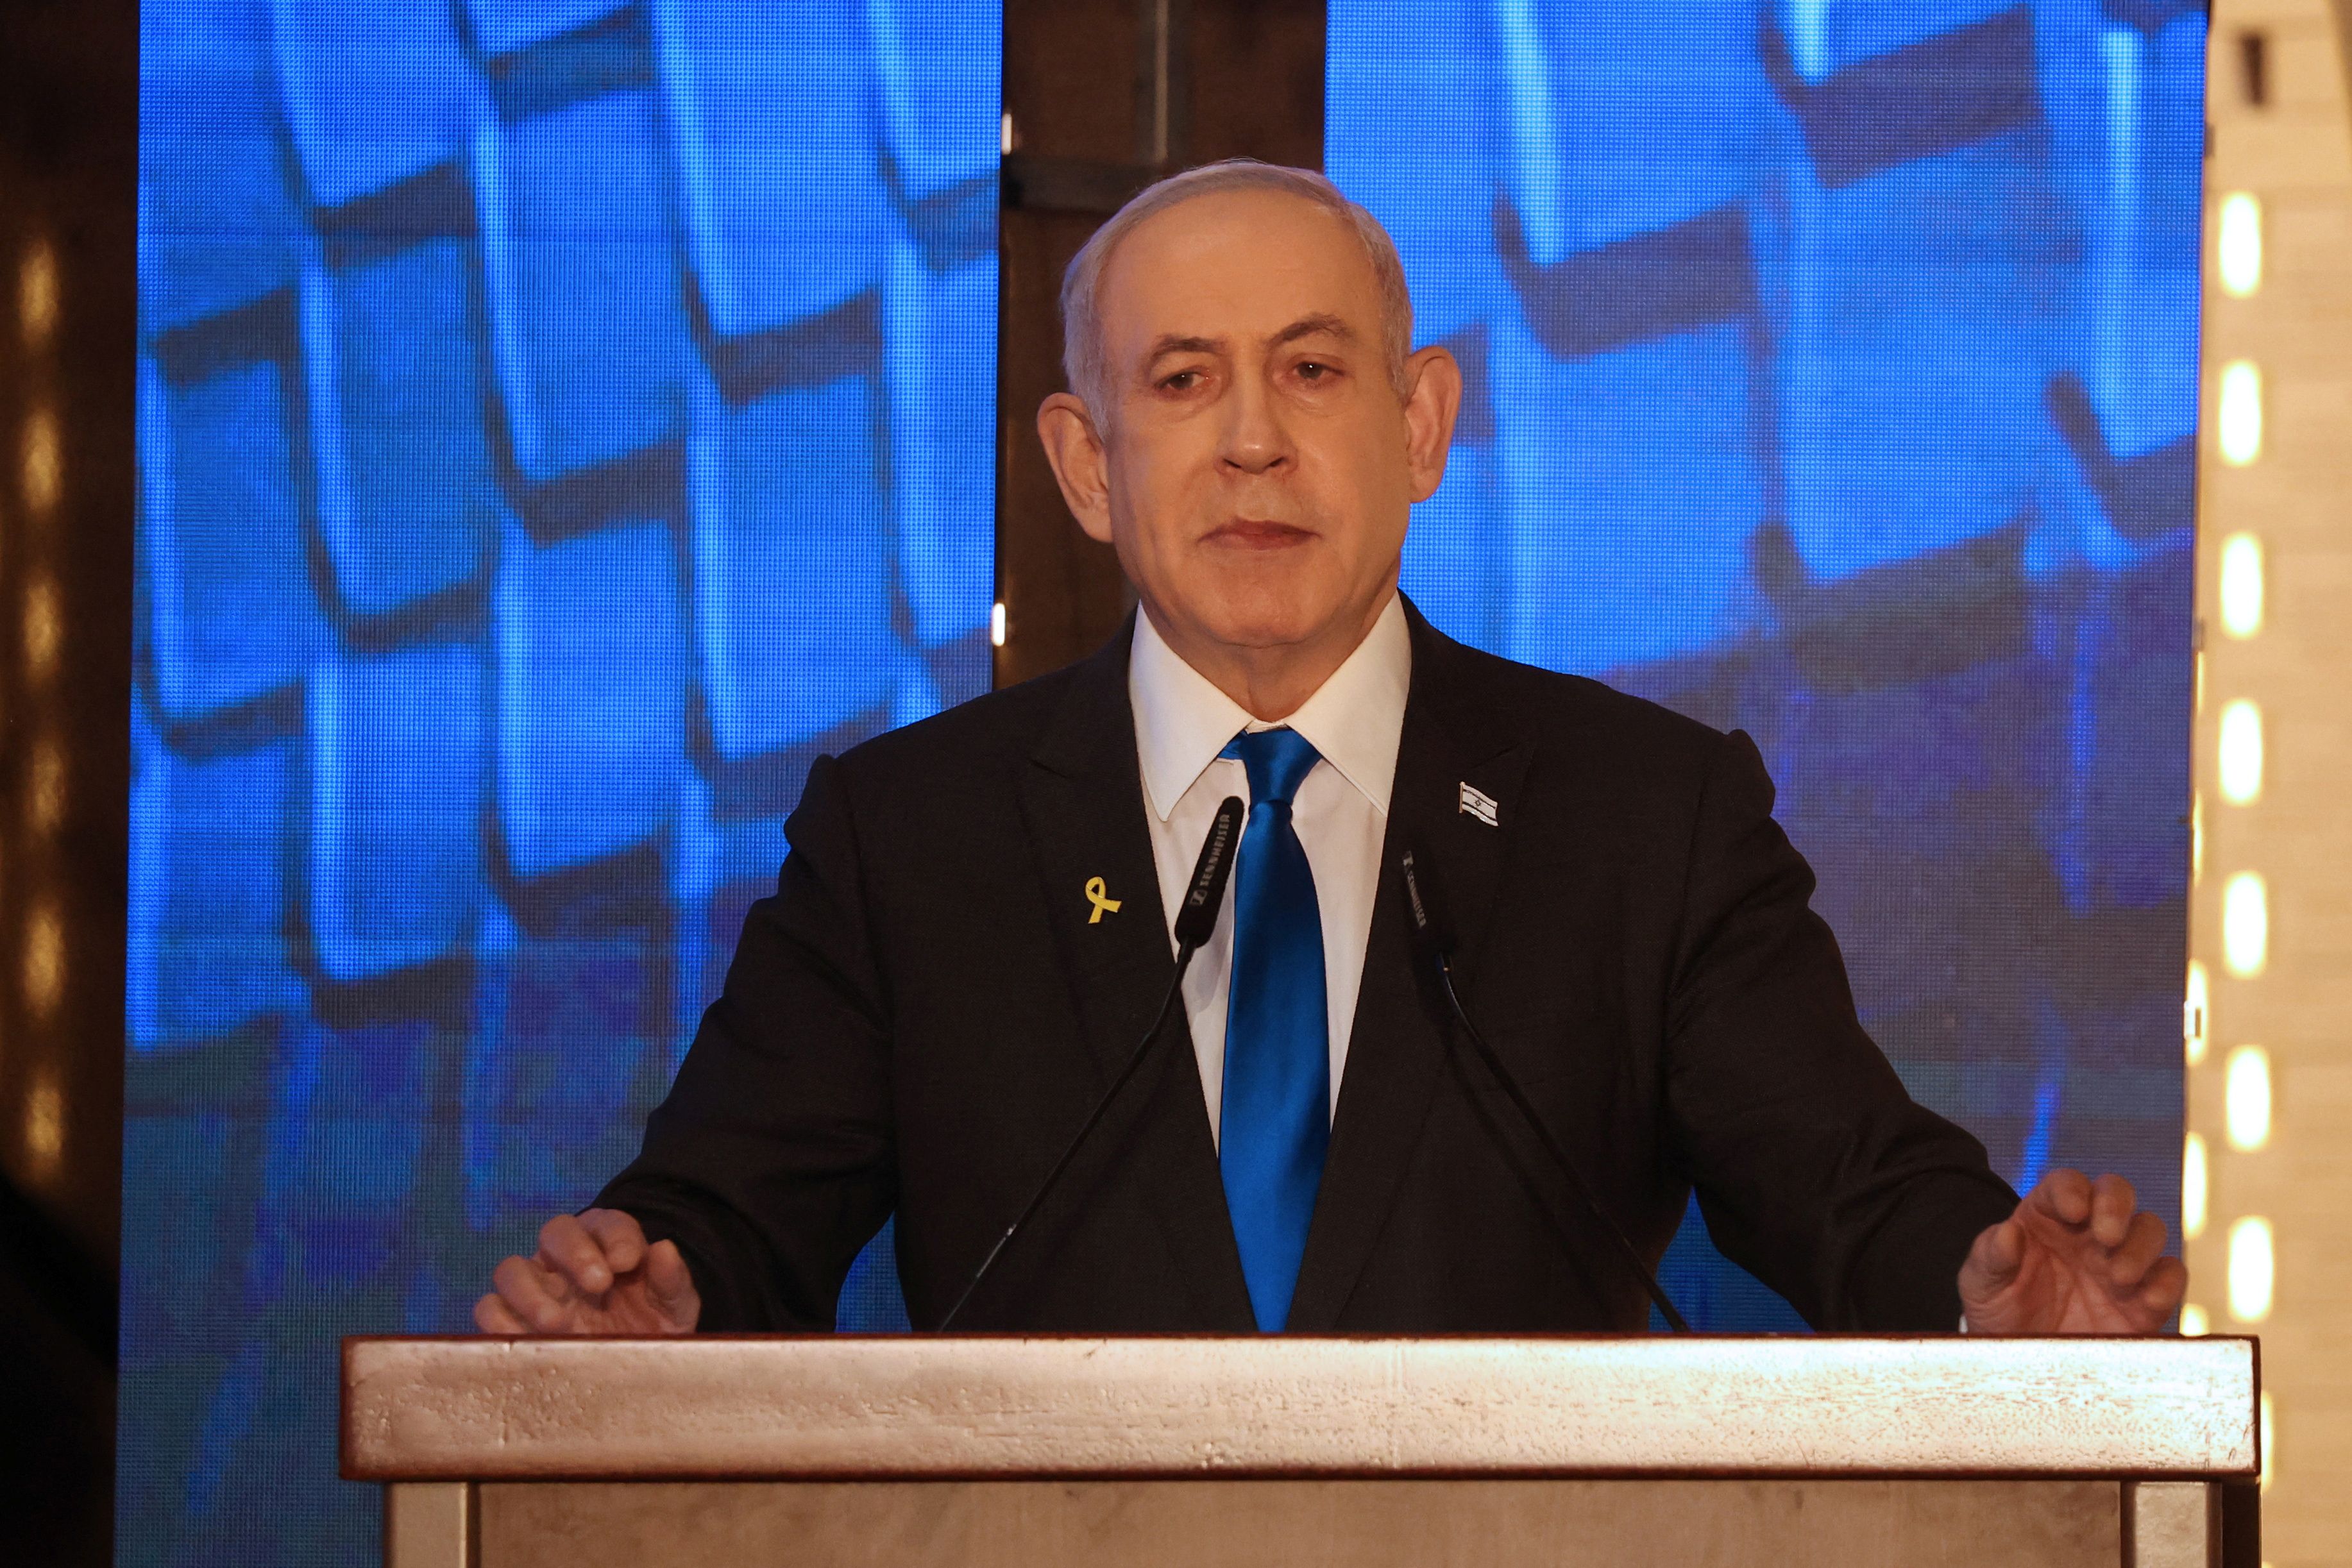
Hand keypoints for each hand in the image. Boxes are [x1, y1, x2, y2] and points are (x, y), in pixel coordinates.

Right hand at [474, 1208, 700, 1334]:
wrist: (634, 1368)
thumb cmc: (653, 1325)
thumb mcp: (674, 1305)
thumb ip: (672, 1279)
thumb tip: (664, 1249)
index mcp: (606, 1243)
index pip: (605, 1222)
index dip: (616, 1236)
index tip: (630, 1262)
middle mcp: (564, 1260)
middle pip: (554, 1232)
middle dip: (574, 1253)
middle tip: (598, 1285)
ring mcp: (534, 1290)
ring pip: (511, 1270)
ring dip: (530, 1292)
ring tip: (559, 1322)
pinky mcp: (512, 1323)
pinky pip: (489, 1311)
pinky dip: (500, 1322)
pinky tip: (529, 1339)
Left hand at [1957, 1170, 2186, 1333]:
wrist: (2022, 1360)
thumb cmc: (1999, 1309)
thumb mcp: (1981, 1283)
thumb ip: (1990, 1254)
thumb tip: (2007, 1232)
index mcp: (2048, 1216)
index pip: (2066, 1184)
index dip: (2072, 1189)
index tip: (2072, 1210)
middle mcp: (2088, 1232)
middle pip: (2116, 1193)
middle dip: (2116, 1206)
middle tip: (2106, 1236)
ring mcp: (2119, 1263)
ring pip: (2149, 1229)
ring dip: (2140, 1246)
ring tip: (2117, 1276)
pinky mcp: (2143, 1301)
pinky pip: (2170, 1277)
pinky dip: (2167, 1283)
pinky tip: (2147, 1299)